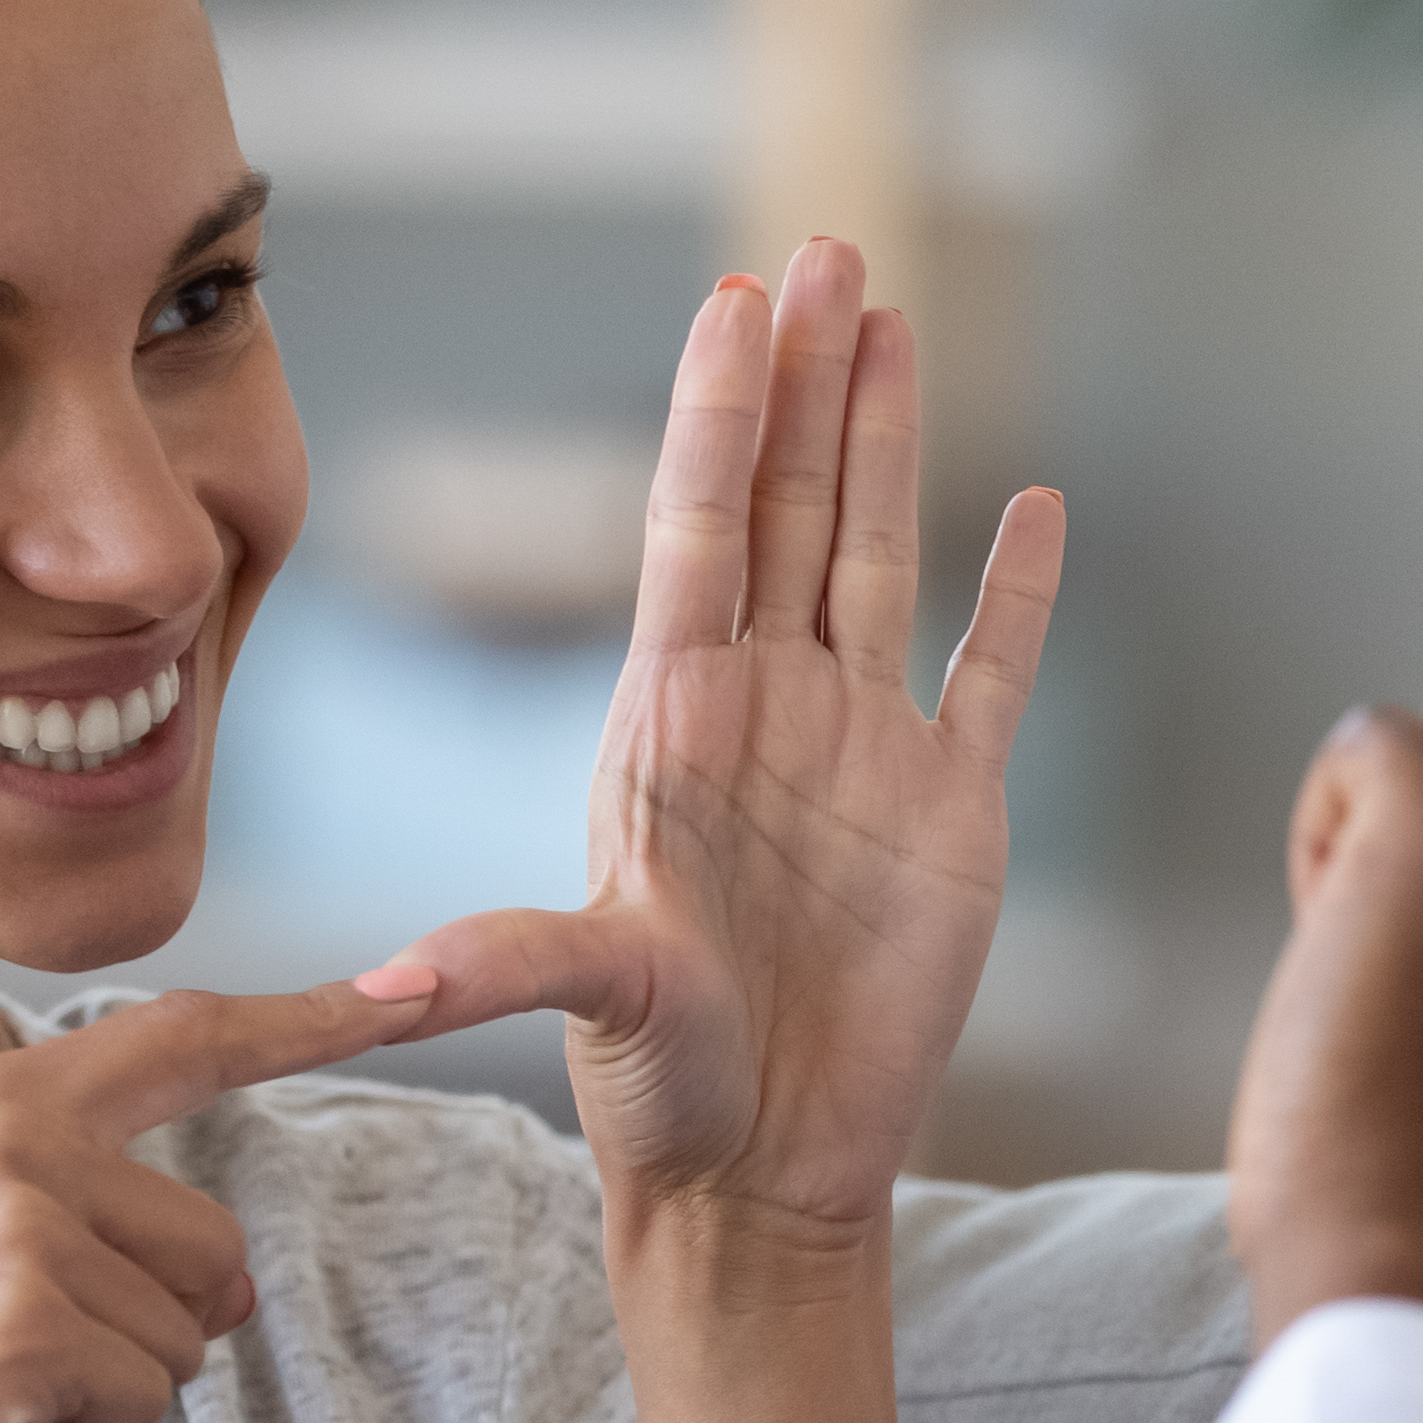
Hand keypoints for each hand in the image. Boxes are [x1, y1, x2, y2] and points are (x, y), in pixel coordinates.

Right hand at [0, 974, 429, 1422]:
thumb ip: (88, 1217)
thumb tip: (232, 1290)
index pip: (183, 1040)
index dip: (309, 1020)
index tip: (419, 986)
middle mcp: (11, 1138)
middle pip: (216, 1248)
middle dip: (147, 1330)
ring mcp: (19, 1228)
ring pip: (188, 1337)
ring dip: (106, 1390)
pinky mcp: (25, 1328)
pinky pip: (147, 1399)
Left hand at [389, 237, 1066, 1263]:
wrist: (767, 1175)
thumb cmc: (661, 1093)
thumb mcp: (584, 1007)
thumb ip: (507, 966)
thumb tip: (385, 980)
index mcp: (676, 721)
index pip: (695, 527)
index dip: (716, 411)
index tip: (734, 300)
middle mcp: (768, 707)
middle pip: (788, 502)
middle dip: (808, 375)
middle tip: (826, 247)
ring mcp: (863, 747)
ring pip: (877, 551)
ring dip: (889, 437)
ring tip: (893, 315)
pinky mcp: (953, 809)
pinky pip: (991, 673)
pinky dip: (1019, 594)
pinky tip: (1036, 506)